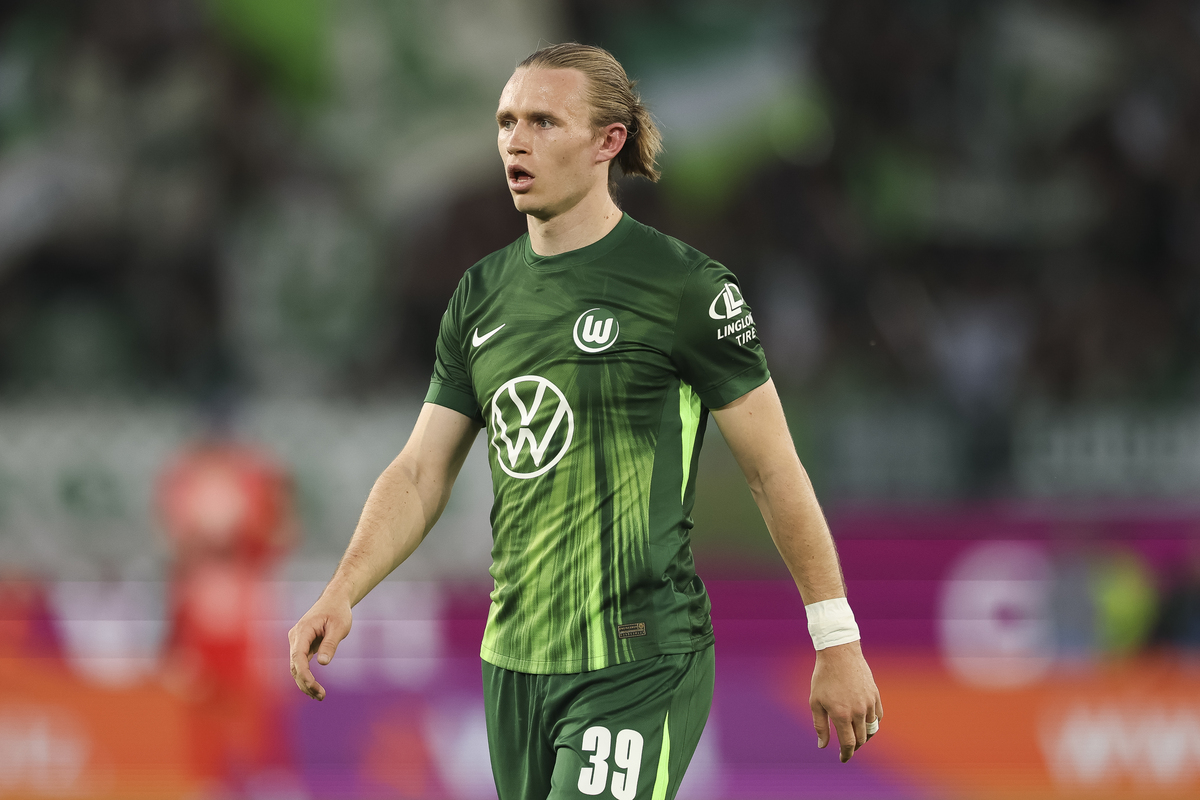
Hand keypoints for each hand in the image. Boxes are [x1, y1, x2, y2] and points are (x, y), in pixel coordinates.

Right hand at [288, 594, 352, 700]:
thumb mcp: (339, 627)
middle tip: (321, 696)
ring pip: (296, 667)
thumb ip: (330, 643)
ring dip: (305, 683)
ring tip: (319, 696)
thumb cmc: (338, 612)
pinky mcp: (301, 645)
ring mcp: (296, 641)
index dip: (304, 674)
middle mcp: (295, 637)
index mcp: (303, 631)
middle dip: (305, 683)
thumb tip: (323, 662)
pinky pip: (300, 664)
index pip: (298, 657)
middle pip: (295, 665)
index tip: (313, 686)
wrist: (334, 600)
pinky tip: (314, 688)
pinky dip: (306, 676)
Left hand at [809, 640, 882, 762]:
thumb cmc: (823, 677)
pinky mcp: (875, 695)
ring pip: (871, 729)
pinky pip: (878, 716)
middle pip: (861, 739)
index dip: (846, 754)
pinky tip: (865, 724)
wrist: (839, 653)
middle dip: (854, 747)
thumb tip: (823, 746)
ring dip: (864, 736)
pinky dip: (872, 724)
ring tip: (856, 737)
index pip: (849, 743)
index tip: (843, 759)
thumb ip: (820, 726)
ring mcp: (869, 703)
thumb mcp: (815, 702)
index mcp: (841, 715)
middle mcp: (858, 711)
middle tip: (847, 748)